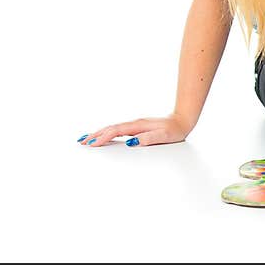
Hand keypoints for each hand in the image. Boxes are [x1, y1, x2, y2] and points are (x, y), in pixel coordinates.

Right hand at [77, 114, 192, 147]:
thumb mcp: (164, 136)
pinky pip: (118, 130)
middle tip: (81, 142)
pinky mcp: (137, 127)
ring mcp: (135, 125)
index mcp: (138, 125)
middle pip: (111, 128)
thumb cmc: (175, 130)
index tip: (91, 144)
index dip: (103, 137)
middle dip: (95, 135)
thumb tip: (131, 142)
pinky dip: (108, 133)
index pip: (116, 131)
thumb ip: (148, 139)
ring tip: (86, 139)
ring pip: (113, 128)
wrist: (183, 120)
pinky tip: (105, 136)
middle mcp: (135, 123)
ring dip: (99, 133)